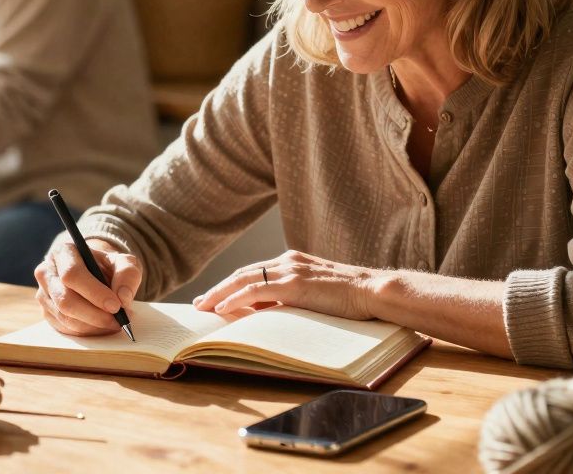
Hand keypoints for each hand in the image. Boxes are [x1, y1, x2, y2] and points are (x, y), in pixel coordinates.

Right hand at [34, 238, 141, 335]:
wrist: (96, 274)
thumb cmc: (108, 267)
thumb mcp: (124, 263)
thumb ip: (128, 275)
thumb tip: (123, 298)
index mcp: (64, 252)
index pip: (72, 274)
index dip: (94, 293)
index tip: (115, 306)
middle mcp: (47, 272)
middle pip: (65, 300)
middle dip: (94, 315)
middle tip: (118, 321)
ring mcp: (44, 294)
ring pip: (65, 317)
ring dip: (93, 325)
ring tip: (115, 323)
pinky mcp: (46, 313)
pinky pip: (65, 328)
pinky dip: (87, 331)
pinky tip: (102, 326)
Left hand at [193, 250, 385, 320]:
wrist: (373, 291)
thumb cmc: (351, 297)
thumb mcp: (316, 294)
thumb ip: (293, 297)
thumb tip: (269, 311)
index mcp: (293, 261)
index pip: (254, 272)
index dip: (232, 285)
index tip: (215, 298)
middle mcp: (287, 261)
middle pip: (243, 273)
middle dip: (219, 289)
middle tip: (199, 303)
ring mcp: (290, 271)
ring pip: (244, 279)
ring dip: (219, 294)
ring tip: (202, 307)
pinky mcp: (295, 284)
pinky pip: (256, 290)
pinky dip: (236, 298)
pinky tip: (222, 308)